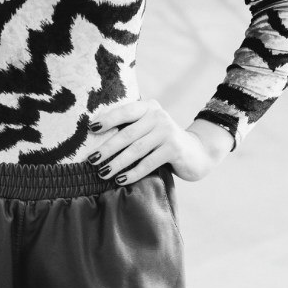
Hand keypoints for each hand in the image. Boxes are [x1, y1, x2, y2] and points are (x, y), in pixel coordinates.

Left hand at [86, 98, 220, 183]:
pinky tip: (121, 180)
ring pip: (136, 150)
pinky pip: (148, 163)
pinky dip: (133, 173)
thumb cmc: (163, 141)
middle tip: (91, 159)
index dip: (107, 120)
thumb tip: (96, 133)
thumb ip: (130, 127)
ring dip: (117, 163)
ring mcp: (167, 132)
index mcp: (148, 107)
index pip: (125, 111)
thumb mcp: (148, 128)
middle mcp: (158, 116)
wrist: (197, 152)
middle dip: (107, 148)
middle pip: (127, 134)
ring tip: (102, 173)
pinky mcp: (174, 149)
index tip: (91, 129)